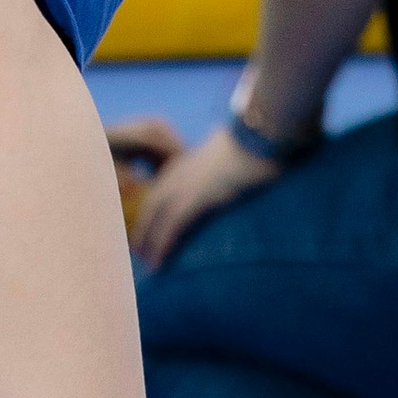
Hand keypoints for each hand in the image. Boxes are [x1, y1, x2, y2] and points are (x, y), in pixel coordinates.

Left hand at [111, 117, 281, 270]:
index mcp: (187, 162)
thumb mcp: (234, 155)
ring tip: (146, 263)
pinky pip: (170, 226)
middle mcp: (179, 172)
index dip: (153, 211)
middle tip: (139, 252)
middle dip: (143, 228)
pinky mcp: (195, 197)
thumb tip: (234, 173)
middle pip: (151, 204)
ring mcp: (185, 184)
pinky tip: (158, 263)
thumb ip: (226, 166)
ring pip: (155, 217)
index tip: (148, 228)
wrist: (258, 134)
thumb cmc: (255, 143)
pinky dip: (161, 245)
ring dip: (147, 241)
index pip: (161, 190)